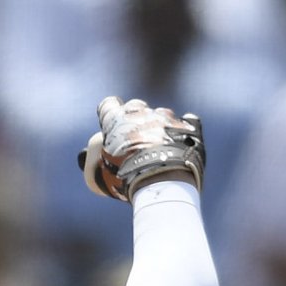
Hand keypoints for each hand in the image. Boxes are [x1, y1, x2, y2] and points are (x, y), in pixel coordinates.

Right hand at [78, 95, 205, 200]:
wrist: (161, 179)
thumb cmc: (125, 177)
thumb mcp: (100, 175)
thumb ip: (97, 160)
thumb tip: (100, 157)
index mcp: (115, 118)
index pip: (108, 105)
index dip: (109, 116)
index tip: (112, 129)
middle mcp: (141, 111)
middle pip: (135, 107)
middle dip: (134, 119)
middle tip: (136, 142)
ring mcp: (166, 117)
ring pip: (161, 115)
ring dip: (159, 127)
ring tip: (160, 151)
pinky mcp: (187, 126)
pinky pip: (188, 122)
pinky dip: (184, 131)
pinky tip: (181, 144)